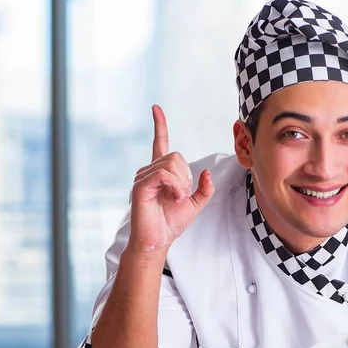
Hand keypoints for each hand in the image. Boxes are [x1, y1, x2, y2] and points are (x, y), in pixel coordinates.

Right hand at [127, 105, 214, 256]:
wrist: (158, 240)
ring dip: (181, 183)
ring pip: (170, 165)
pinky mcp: (141, 187)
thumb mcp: (195, 204)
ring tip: (177, 198)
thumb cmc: (171, 223)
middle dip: (186, 175)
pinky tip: (175, 196)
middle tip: (183, 194)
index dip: (160, 126)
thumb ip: (204, 189)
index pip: (160, 143)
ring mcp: (143, 178)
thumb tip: (206, 172)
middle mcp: (149, 171)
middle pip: (175, 156)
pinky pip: (163, 174)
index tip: (156, 108)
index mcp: (161, 173)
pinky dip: (175, 185)